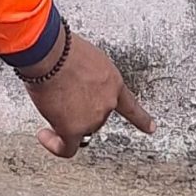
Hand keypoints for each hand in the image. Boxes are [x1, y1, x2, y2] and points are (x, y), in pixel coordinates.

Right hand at [19, 28, 154, 157]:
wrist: (51, 54)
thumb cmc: (63, 49)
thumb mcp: (87, 58)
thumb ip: (88, 77)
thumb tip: (74, 84)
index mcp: (112, 82)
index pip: (129, 105)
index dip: (141, 119)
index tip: (151, 128)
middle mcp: (107, 102)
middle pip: (93, 117)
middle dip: (77, 111)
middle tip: (59, 95)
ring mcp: (92, 118)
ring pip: (77, 128)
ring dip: (63, 120)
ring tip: (48, 98)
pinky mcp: (74, 129)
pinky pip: (67, 147)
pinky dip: (55, 145)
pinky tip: (44, 135)